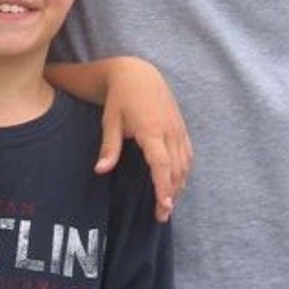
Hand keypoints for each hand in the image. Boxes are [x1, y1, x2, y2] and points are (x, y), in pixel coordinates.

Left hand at [96, 57, 191, 221]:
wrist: (137, 72)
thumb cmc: (119, 98)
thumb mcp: (110, 121)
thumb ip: (109, 147)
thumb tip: (100, 171)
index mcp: (151, 130)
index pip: (162, 164)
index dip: (164, 187)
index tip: (163, 206)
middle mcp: (169, 130)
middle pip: (176, 169)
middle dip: (171, 194)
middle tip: (162, 215)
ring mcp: (178, 128)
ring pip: (185, 163)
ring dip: (180, 185)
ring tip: (169, 204)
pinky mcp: (181, 126)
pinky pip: (188, 153)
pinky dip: (185, 171)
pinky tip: (178, 184)